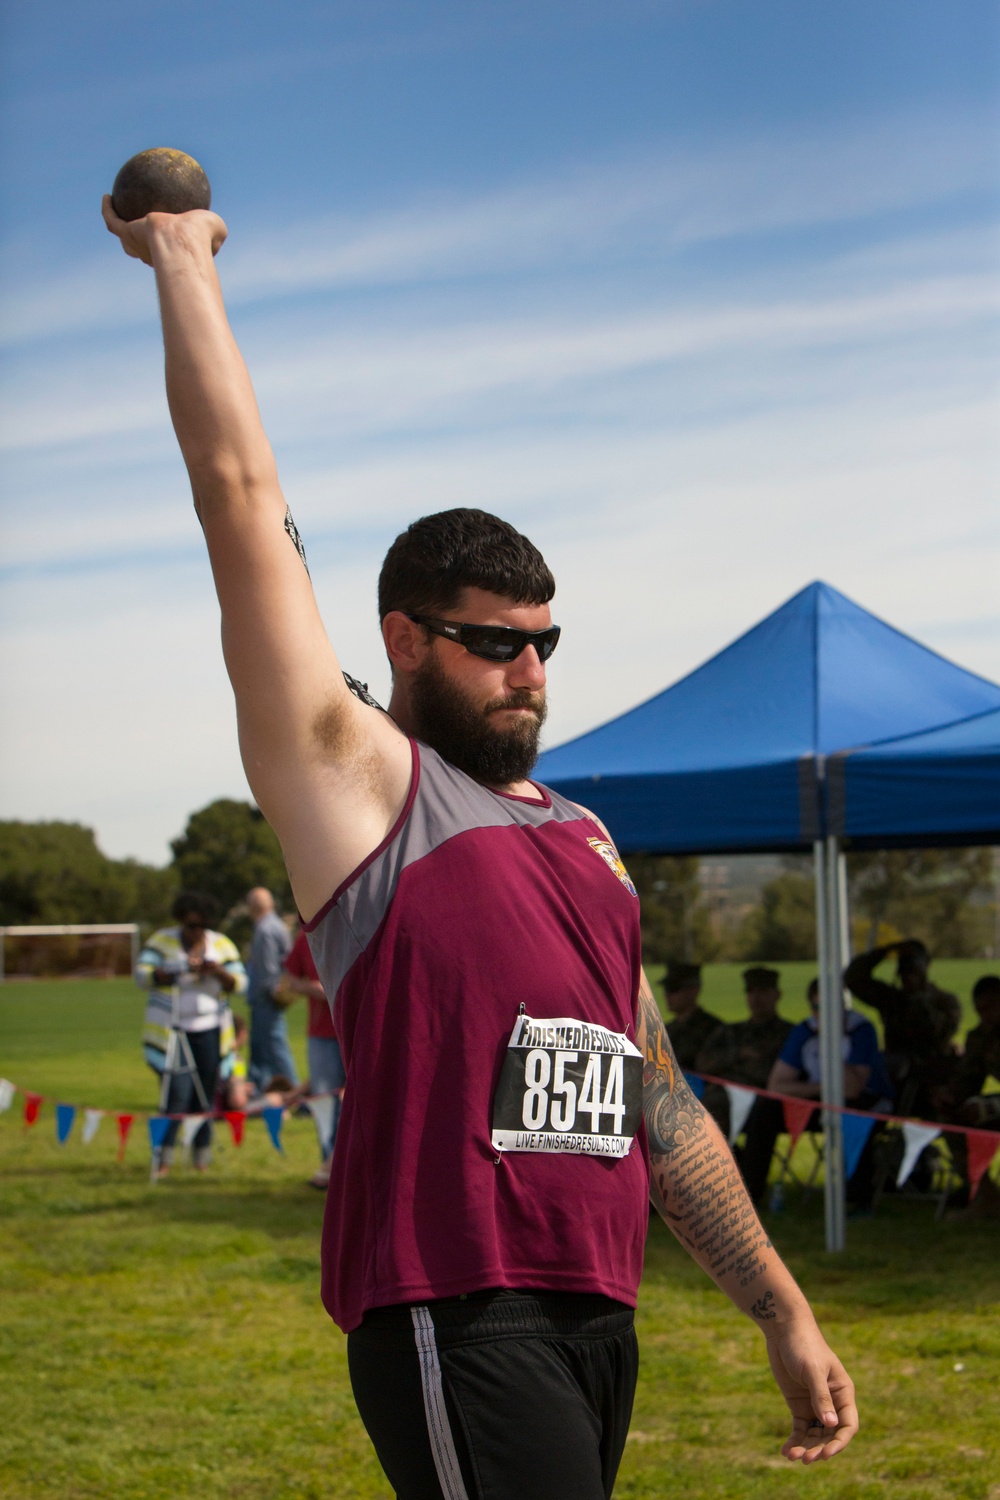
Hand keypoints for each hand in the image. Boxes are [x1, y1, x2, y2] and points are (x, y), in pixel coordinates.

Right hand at [102, 195, 226, 265]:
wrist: (180, 240)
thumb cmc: (200, 239)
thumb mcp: (215, 231)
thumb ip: (215, 233)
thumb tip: (217, 234)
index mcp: (171, 254)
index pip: (166, 252)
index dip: (165, 247)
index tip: (165, 239)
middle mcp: (152, 253)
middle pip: (141, 250)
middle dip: (139, 244)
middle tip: (137, 229)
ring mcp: (138, 244)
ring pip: (123, 237)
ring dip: (117, 226)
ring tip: (114, 210)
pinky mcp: (127, 233)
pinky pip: (112, 220)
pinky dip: (108, 209)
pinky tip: (107, 195)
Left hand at [765, 1319, 857, 1462]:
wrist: (784, 1330)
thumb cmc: (803, 1345)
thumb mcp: (812, 1370)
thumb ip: (821, 1396)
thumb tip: (831, 1424)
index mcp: (843, 1393)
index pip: (847, 1425)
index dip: (839, 1442)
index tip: (825, 1454)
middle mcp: (832, 1402)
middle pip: (830, 1434)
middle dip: (819, 1448)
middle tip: (806, 1459)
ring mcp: (814, 1404)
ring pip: (814, 1434)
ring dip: (805, 1447)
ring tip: (792, 1456)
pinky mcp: (799, 1404)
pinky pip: (800, 1428)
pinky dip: (794, 1440)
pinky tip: (785, 1450)